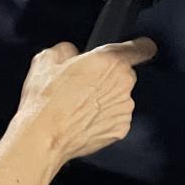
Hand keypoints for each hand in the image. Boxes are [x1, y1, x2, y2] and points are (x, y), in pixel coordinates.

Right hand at [12, 37, 157, 166]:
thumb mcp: (47, 59)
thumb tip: (73, 54)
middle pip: (124, 75)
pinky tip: (83, 121)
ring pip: (119, 98)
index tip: (141, 50)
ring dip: (105, 100)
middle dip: (108, 79)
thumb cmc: (46, 99)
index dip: (141, 48)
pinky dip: (103, 120)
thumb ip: (68, 49)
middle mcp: (123, 83)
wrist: (43, 136)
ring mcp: (124, 108)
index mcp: (110, 60)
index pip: (141, 48)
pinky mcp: (120, 129)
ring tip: (78, 107)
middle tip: (83, 87)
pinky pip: (115, 118)